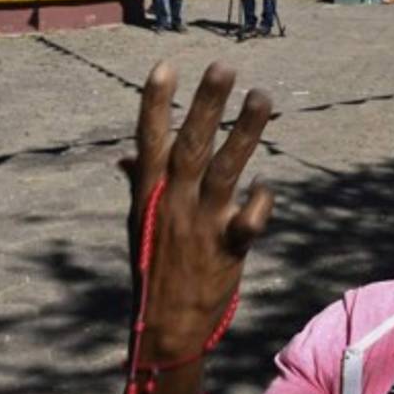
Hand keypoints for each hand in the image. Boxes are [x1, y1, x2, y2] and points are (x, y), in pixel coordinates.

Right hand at [121, 62, 273, 361]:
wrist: (165, 328)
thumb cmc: (154, 271)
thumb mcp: (142, 224)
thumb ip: (141, 185)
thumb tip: (128, 156)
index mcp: (149, 195)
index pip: (148, 139)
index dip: (155, 103)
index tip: (165, 65)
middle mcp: (173, 203)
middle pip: (190, 144)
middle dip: (206, 104)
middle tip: (224, 66)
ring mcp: (200, 224)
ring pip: (224, 169)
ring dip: (244, 132)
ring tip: (262, 98)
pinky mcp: (227, 248)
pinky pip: (249, 218)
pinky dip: (260, 201)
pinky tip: (265, 187)